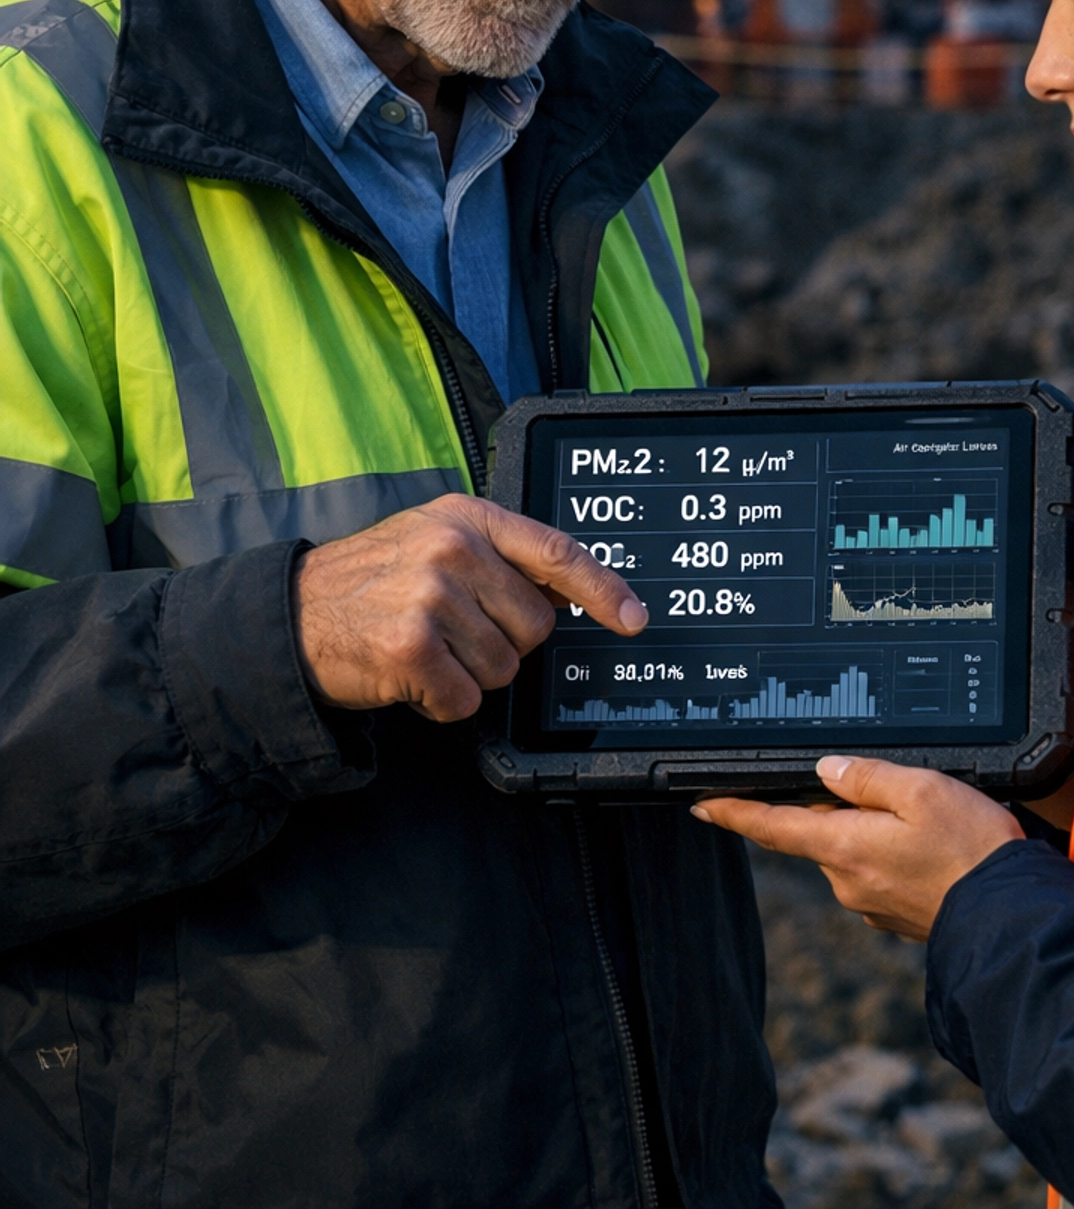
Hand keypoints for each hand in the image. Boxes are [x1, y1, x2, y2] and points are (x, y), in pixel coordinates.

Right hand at [293, 495, 647, 721]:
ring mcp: (432, 598)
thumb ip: (498, 555)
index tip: (634, 618)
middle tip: (453, 631)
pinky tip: (410, 675)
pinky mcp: (411, 649)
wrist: (292, 616)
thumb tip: (568, 590)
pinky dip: (440, 702)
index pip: (555, 551)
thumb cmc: (370, 581)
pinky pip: (463, 700)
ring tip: (425, 648)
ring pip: (503, 669)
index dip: (602, 589)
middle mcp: (453, 550)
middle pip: (535, 626)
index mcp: (467, 517)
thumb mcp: (434, 539)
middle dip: (503, 643)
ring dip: (468, 675)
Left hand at [694, 756, 1022, 939]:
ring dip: (872, 827)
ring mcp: (870, 903)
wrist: (1012, 919)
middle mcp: (847, 881)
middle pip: (820, 829)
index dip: (733, 812)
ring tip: (927, 815)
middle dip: (839, 804)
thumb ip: (867, 777)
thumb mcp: (921, 790)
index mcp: (843, 847)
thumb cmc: (970, 851)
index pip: (772, 827)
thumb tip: (825, 771)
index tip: (701, 804)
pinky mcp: (895, 915)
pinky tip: (932, 844)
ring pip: (853, 848)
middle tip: (889, 787)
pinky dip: (895, 851)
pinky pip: (879, 870)